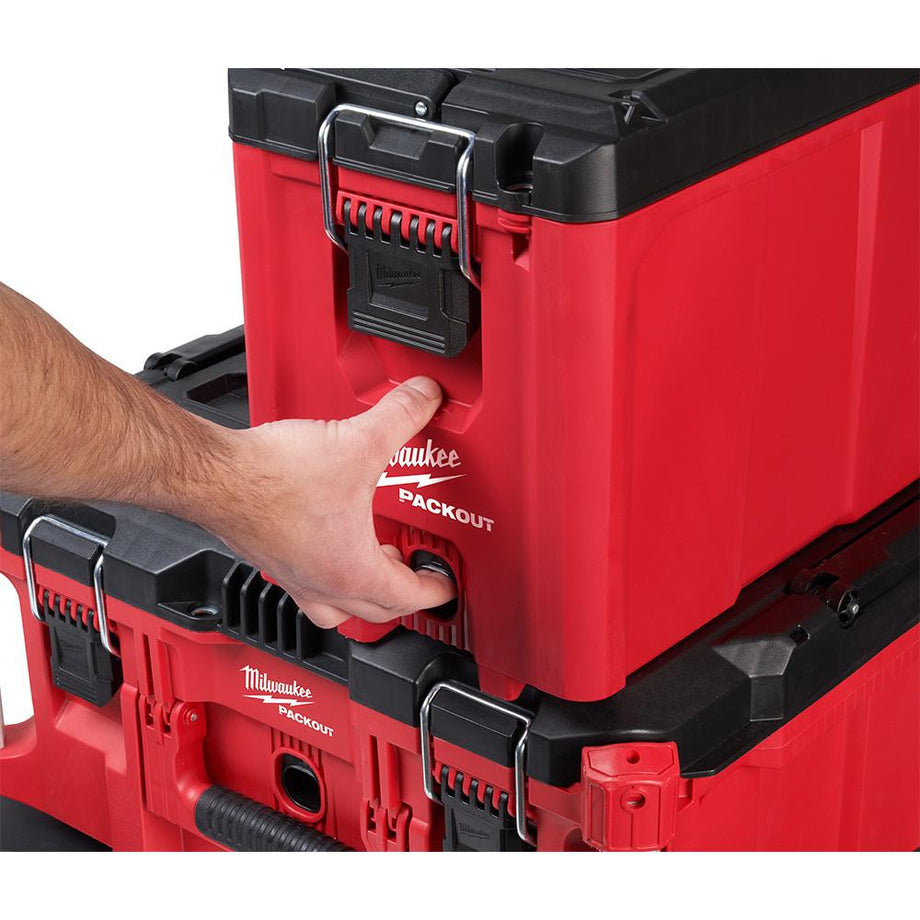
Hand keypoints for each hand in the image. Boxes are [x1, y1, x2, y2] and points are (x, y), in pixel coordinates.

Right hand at [210, 377, 455, 628]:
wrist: (215, 475)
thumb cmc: (272, 478)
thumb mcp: (357, 442)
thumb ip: (400, 415)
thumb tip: (424, 397)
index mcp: (351, 569)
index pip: (407, 598)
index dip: (435, 591)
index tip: (445, 586)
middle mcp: (321, 583)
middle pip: (375, 611)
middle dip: (402, 594)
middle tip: (417, 574)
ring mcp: (293, 576)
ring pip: (337, 609)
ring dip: (362, 596)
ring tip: (375, 567)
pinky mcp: (271, 560)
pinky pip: (308, 587)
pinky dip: (328, 578)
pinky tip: (329, 545)